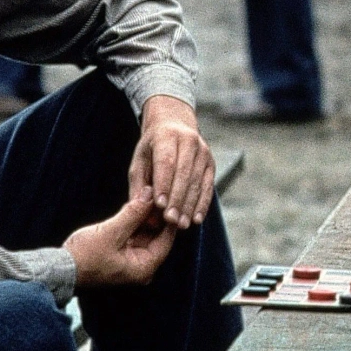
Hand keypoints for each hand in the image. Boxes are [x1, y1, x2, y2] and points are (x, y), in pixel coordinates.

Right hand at [66, 191, 177, 289]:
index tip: (171, 197)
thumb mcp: (111, 232)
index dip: (169, 217)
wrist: (60, 268)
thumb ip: (133, 213)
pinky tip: (138, 203)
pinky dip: (135, 220)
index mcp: (144, 267)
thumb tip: (150, 194)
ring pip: (145, 233)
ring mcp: (131, 260)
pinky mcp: (121, 253)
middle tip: (160, 192)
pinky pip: (134, 234)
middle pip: (157, 236)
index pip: (167, 240)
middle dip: (157, 214)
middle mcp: (141, 266)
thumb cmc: (84, 256)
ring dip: (146, 215)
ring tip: (149, 193)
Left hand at [129, 95, 214, 230]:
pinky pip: (208, 187)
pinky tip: (196, 219)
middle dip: (177, 199)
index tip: (159, 205)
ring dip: (189, 205)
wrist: (174, 126)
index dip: (164, 184)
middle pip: (184, 174)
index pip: (166, 162)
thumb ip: (139, 185)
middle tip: (170, 220)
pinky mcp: (211, 164)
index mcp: (167, 136)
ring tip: (181, 225)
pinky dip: (202, 204)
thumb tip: (142, 208)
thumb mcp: (139, 161)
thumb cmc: (152, 149)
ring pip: (197, 182)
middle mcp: (189, 141)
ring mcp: (203, 152)